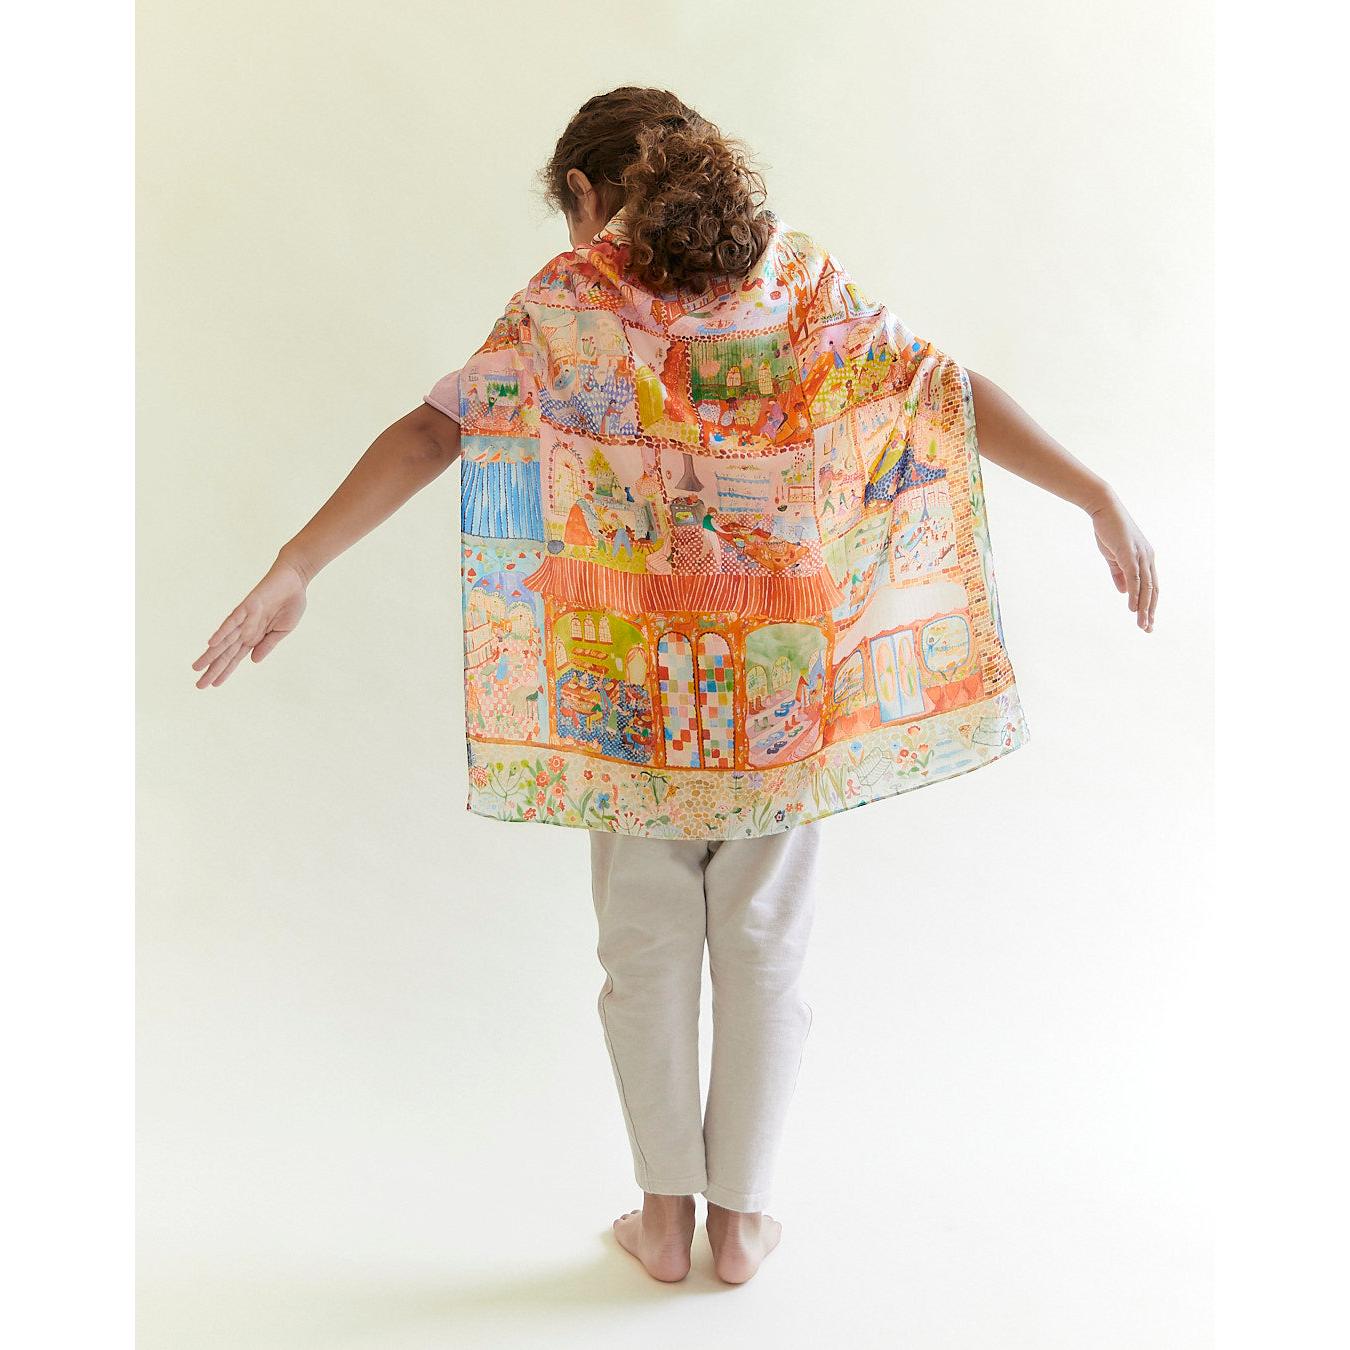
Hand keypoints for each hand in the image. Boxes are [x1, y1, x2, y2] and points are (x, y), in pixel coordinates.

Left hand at [192, 555, 308, 687]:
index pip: (236, 657)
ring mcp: (244, 618)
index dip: (225, 671)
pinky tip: (212, 643)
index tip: (215, 684)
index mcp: (255, 636)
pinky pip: (232, 621)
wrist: (294, 581)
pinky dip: (222, 632)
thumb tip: (252, 661)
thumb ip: (267, 645)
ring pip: (224, 640)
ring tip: (197, 668)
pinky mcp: (247, 606)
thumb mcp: (283, 631)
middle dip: (213, 668)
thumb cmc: (290, 604)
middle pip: (226, 653)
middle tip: (199, 685)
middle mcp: (246, 629)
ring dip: (211, 654)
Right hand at [1089, 494, 1157, 631]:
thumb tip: (1124, 591)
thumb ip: (1119, 574)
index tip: (1147, 620)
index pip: (1152, 586)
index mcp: (1145, 559)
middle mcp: (1148, 558)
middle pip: (1153, 590)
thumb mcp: (1113, 556)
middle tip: (1148, 628)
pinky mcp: (1130, 554)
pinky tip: (1133, 608)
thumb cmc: (1108, 530)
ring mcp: (1140, 556)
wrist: (1104, 509)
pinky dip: (1135, 595)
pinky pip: (1135, 579)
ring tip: (1142, 624)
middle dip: (1151, 611)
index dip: (1150, 604)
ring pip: (1146, 587)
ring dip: (1145, 608)